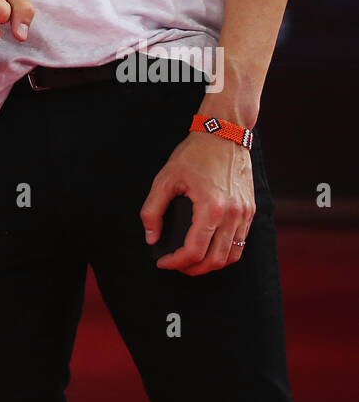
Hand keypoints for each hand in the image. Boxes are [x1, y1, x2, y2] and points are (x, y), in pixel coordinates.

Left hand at [140, 133, 254, 274]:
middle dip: (193, 269)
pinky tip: (209, 248)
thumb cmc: (194, 154)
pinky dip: (225, 252)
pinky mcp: (250, 209)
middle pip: (215, 260)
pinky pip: (241, 242)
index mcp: (211, 207)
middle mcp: (232, 214)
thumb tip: (151, 238)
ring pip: (231, 255)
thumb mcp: (166, 178)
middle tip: (176, 265)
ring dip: (211, 264)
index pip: (194, 251)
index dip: (176, 262)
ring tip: (192, 261)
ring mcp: (245, 213)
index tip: (163, 262)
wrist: (224, 133)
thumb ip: (153, 209)